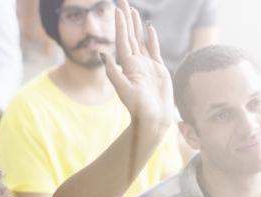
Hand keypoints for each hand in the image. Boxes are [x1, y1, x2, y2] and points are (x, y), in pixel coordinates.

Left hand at [101, 0, 173, 126]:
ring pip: (140, 40)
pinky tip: (149, 28)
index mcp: (128, 65)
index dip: (120, 24)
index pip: (122, 40)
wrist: (153, 120)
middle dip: (126, 18)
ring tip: (133, 10)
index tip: (117, 8)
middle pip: (130, 35)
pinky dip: (152, 39)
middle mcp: (136, 62)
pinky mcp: (158, 69)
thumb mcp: (123, 90)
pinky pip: (154, 50)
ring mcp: (147, 65)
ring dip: (136, 25)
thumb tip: (102, 53)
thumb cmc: (138, 108)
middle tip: (122, 1)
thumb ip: (113, 72)